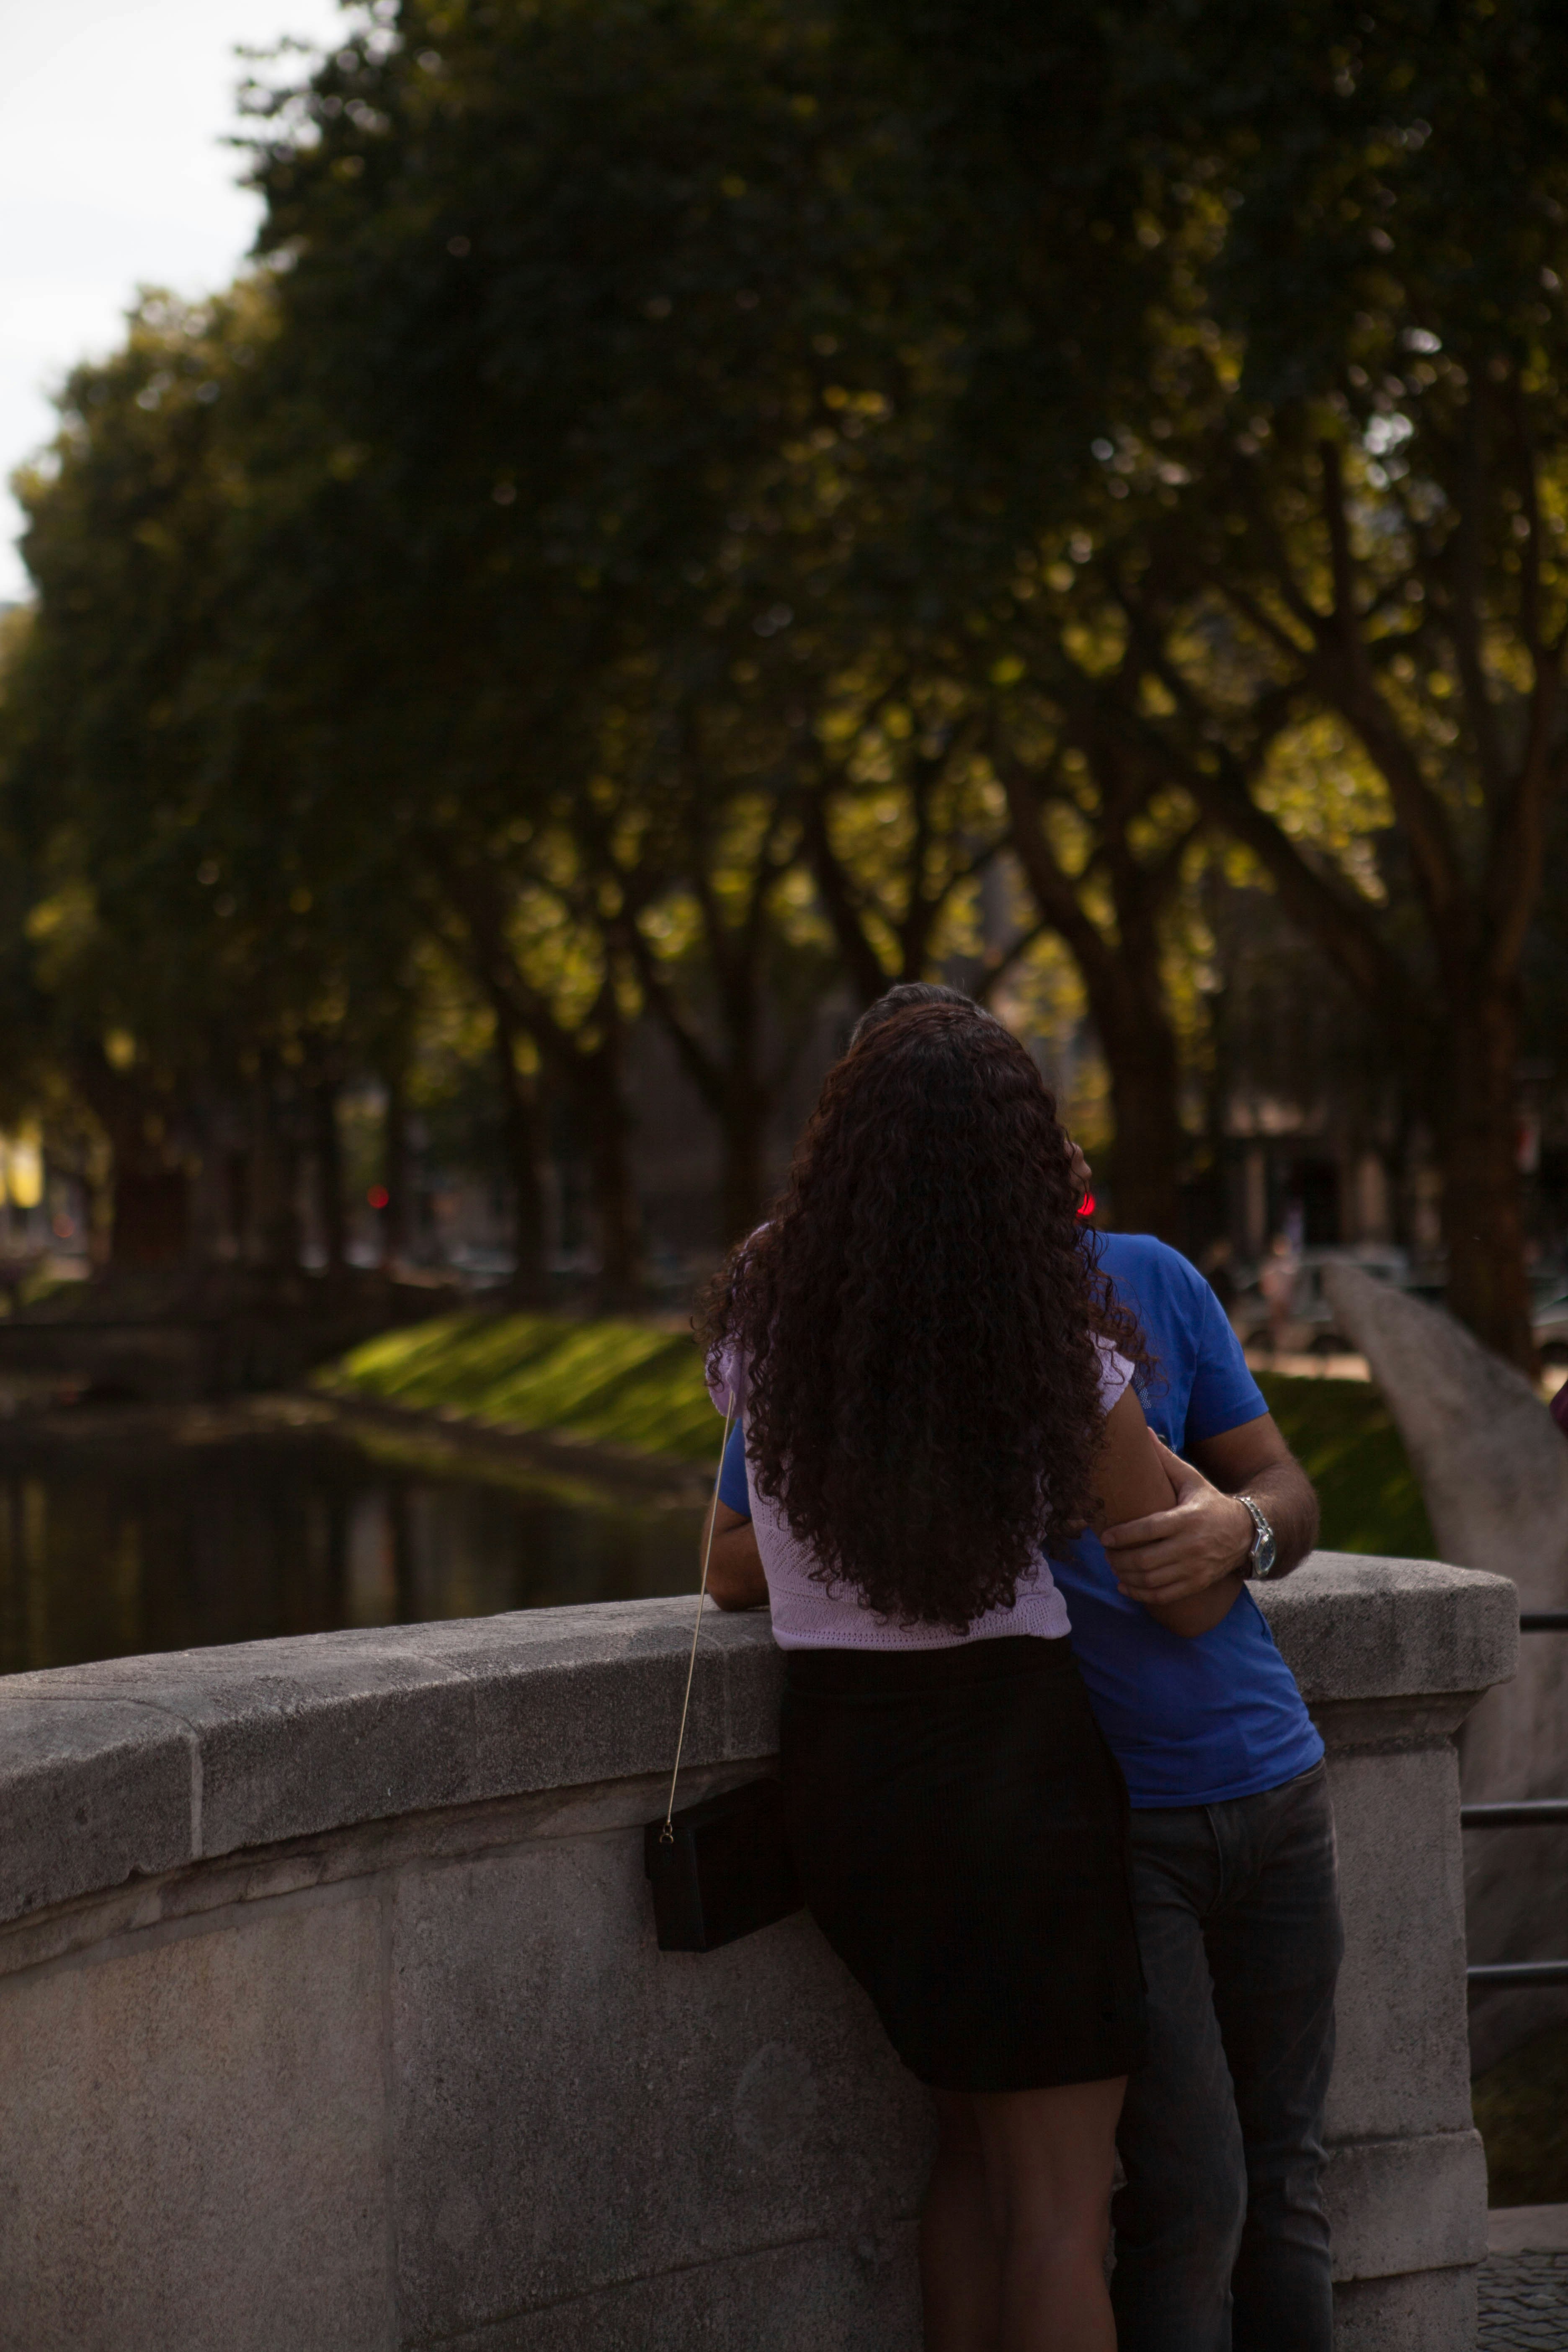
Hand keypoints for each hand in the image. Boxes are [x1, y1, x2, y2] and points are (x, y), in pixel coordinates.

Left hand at [1100, 1436, 1253, 1605]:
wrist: (1245, 1533)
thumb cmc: (1210, 1503)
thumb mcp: (1191, 1479)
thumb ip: (1166, 1460)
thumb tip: (1143, 1430)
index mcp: (1187, 1518)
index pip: (1149, 1530)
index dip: (1123, 1535)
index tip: (1104, 1536)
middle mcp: (1191, 1546)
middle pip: (1146, 1560)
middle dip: (1119, 1559)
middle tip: (1105, 1553)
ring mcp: (1195, 1568)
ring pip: (1152, 1580)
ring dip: (1126, 1576)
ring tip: (1113, 1566)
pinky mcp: (1196, 1584)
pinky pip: (1164, 1595)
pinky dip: (1140, 1594)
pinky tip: (1125, 1586)